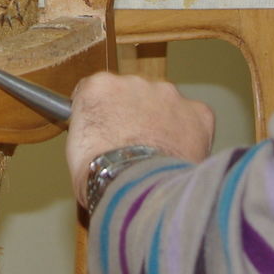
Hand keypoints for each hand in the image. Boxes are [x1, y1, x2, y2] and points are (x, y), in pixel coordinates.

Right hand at [66, 71, 215, 193]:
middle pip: (134, 95)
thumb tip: (99, 140)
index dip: (103, 114)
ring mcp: (168, 94)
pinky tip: (180, 157)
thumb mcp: (76, 150)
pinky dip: (190, 135)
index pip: (99, 91)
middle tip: (133, 148)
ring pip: (166, 104)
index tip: (106, 131)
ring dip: (163, 123)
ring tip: (158, 156)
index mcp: (99, 87)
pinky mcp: (197, 111)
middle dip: (135, 116)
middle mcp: (134, 82)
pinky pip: (194, 119)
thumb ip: (90, 131)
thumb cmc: (100, 177)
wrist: (138, 191)